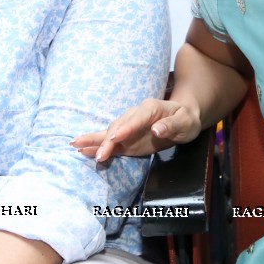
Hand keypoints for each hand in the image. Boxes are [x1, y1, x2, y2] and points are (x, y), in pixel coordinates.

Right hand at [71, 98, 200, 161]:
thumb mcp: (186, 122)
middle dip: (108, 140)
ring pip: (110, 133)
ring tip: (77, 146)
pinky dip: (97, 145)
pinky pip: (111, 142)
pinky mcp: (126, 139)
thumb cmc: (186, 119)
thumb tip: (157, 130)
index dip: (126, 128)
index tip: (115, 137)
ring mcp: (129, 127)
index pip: (137, 118)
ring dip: (95, 141)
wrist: (182, 118)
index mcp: (151, 109)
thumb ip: (172, 125)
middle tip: (100, 154)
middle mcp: (135, 116)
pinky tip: (82, 149)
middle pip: (119, 126)